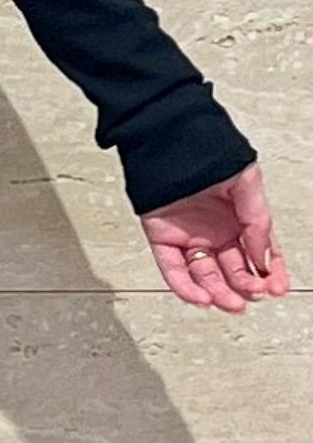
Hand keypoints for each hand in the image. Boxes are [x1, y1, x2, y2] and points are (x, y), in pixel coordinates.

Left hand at [141, 162, 290, 313]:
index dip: (270, 272)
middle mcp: (215, 233)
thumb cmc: (211, 152)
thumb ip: (257, 221)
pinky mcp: (163, 241)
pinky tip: (203, 298)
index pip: (258, 254)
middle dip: (246, 286)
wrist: (172, 138)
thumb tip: (263, 258)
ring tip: (232, 304)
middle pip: (233, 270)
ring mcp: (189, 239)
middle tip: (255, 295)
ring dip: (220, 293)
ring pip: (205, 276)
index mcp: (238, 220)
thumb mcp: (247, 183)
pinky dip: (186, 287)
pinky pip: (173, 271)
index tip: (278, 289)